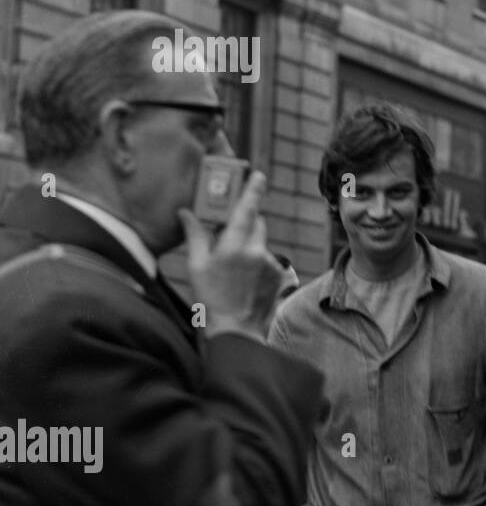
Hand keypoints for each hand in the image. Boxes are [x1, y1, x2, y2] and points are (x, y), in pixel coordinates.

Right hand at [179, 171, 281, 337]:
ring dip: (251, 246)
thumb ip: (196, 236)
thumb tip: (186, 213)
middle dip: (244, 223)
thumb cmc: (211, 299)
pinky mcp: (279, 274)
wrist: (237, 331)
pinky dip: (258, 263)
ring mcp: (270, 263)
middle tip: (229, 235)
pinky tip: (247, 280)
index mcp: (234, 246)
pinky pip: (268, 259)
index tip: (258, 174)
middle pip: (256, 223)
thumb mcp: (197, 267)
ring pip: (262, 242)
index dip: (252, 189)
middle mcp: (256, 251)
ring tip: (235, 270)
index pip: (246, 209)